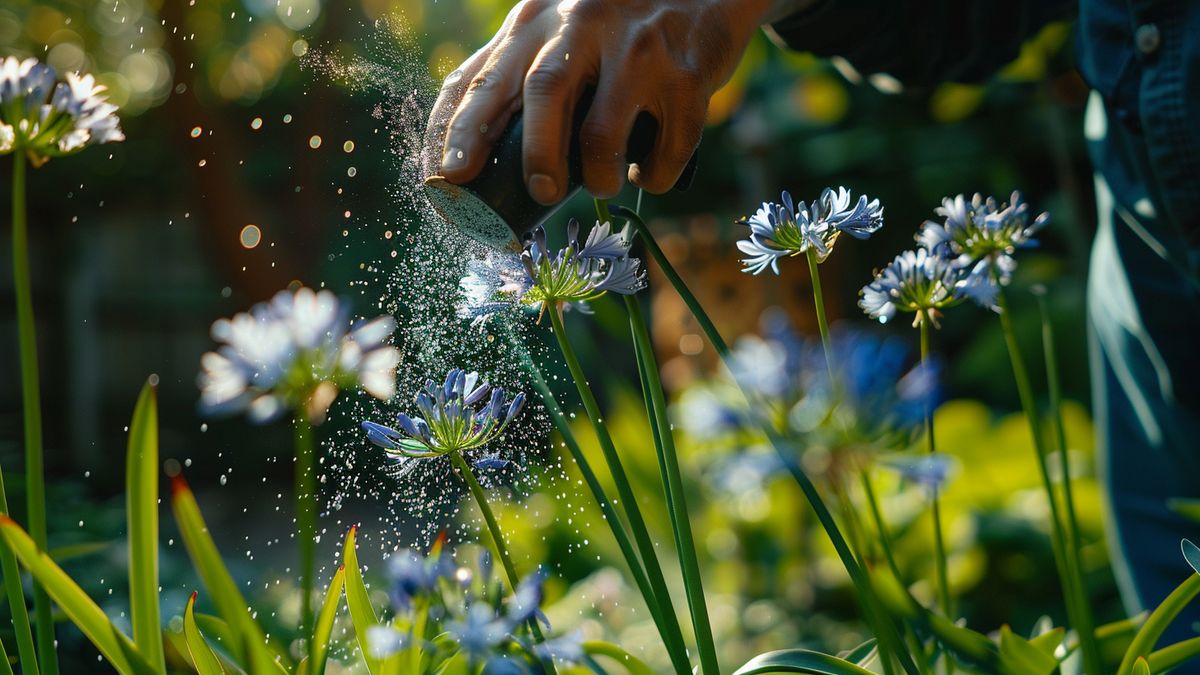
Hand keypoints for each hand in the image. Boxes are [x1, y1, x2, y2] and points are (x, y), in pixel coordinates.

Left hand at [422, 0, 801, 203]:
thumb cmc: (612, 20)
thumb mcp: (554, 24)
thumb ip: (509, 64)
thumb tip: (453, 139)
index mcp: (536, 22)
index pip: (486, 77)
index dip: (460, 130)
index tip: (448, 176)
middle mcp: (583, 27)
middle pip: (545, 93)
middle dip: (535, 154)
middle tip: (541, 191)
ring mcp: (638, 51)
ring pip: (603, 131)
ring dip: (598, 175)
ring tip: (600, 183)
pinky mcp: (687, 78)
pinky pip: (666, 147)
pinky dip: (652, 174)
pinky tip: (645, 171)